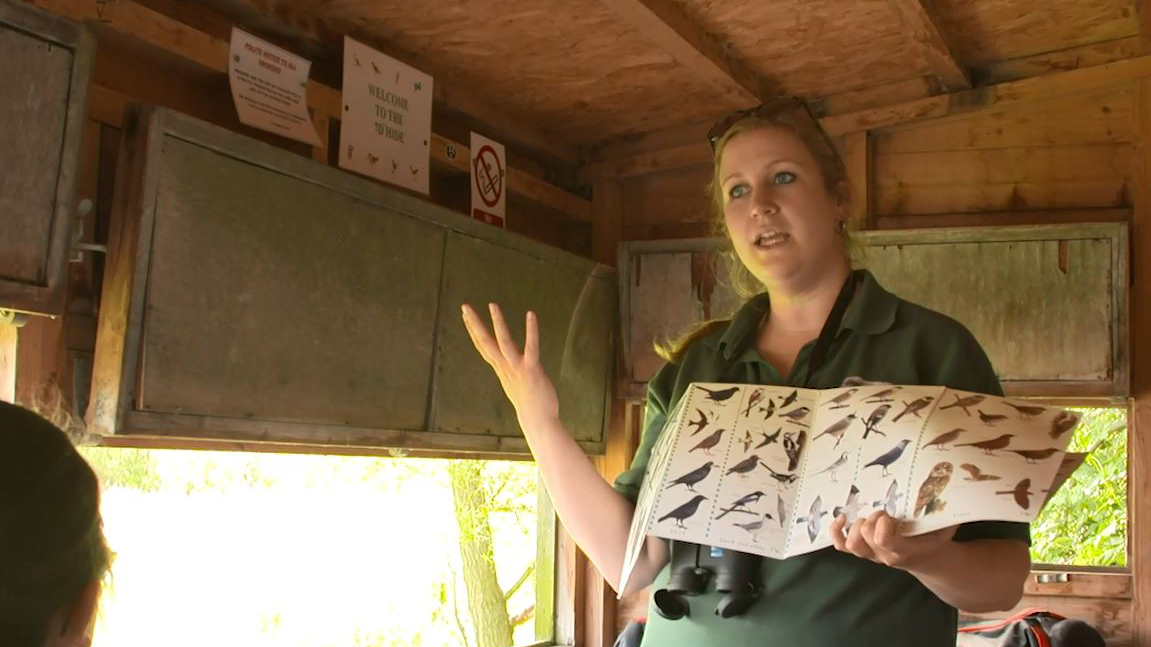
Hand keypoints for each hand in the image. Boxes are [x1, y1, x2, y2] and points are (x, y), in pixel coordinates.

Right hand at [461, 303, 559, 431]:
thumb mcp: (514, 383)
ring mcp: (517, 368)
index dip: (473, 330)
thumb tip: (506, 360)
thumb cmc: (529, 403)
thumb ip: (509, 369)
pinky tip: (530, 314)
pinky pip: (531, 346)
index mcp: (500, 369)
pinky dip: (531, 330)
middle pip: (485, 342)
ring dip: (497, 323)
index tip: (465, 316)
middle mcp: (505, 367)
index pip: (483, 346)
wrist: (538, 420)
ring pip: (504, 342)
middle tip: (465, 306)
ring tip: (492, 305)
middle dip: (474, 323)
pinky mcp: (531, 369)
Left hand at [828, 510, 957, 570]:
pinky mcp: (863, 551)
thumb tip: (942, 485)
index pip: (883, 540)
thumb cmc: (936, 538)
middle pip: (864, 535)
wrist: (930, 558)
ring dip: (856, 525)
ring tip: (870, 516)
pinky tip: (842, 517)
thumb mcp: (944, 525)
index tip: (891, 515)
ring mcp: (871, 555)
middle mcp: (884, 556)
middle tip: (886, 513)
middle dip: (872, 518)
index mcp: (904, 550)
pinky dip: (836, 532)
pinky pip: (841, 545)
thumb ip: (942, 510)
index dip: (881, 524)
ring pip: (851, 544)